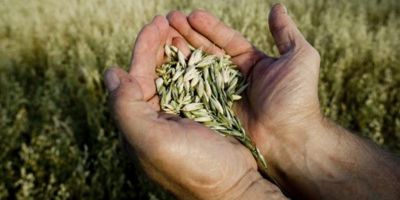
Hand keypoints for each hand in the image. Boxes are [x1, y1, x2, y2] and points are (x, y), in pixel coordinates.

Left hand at [104, 16, 284, 198]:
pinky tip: (202, 51)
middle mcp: (158, 118)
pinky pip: (197, 83)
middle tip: (170, 20)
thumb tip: (111, 73)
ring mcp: (182, 116)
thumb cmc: (194, 167)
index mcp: (141, 123)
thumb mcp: (152, 141)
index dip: (144, 48)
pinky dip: (197, 65)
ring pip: (176, 75)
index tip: (156, 23)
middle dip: (161, 45)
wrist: (235, 187)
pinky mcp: (205, 114)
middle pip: (155, 72)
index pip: (136, 77)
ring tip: (185, 28)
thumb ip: (126, 108)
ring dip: (178, 51)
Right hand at [167, 3, 320, 193]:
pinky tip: (167, 65)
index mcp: (251, 61)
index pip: (225, 39)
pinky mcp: (214, 110)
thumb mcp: (300, 58)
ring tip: (163, 36)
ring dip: (181, 52)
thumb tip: (277, 7)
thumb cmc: (297, 98)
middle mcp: (234, 75)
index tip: (190, 15)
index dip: (208, 27)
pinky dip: (181, 79)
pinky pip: (195, 92)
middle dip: (188, 34)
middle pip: (207, 50)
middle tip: (168, 20)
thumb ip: (286, 33)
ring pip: (198, 68)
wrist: (291, 138)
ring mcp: (222, 93)